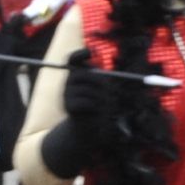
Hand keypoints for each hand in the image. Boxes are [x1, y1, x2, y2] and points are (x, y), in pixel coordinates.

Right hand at [37, 64, 155, 181]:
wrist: (87, 131)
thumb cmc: (98, 109)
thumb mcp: (102, 92)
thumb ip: (105, 81)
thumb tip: (119, 78)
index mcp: (76, 75)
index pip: (72, 59)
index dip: (80, 54)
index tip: (90, 54)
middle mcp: (68, 83)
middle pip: (82, 74)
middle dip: (99, 82)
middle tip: (110, 90)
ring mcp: (66, 94)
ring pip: (86, 89)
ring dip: (100, 97)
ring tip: (106, 105)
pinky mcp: (68, 106)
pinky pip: (85, 102)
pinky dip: (95, 107)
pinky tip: (97, 112)